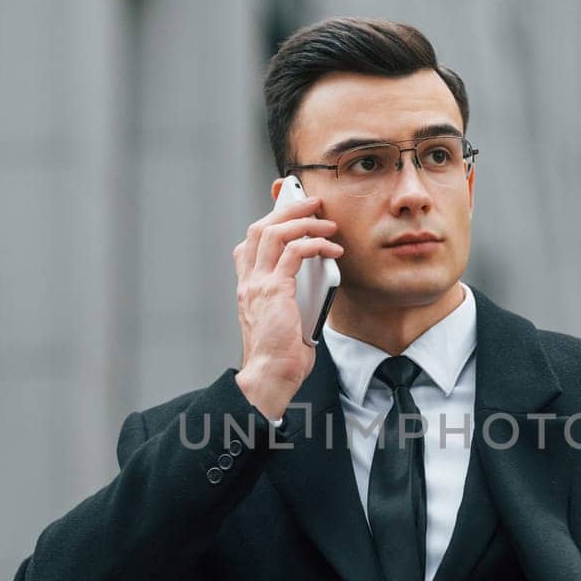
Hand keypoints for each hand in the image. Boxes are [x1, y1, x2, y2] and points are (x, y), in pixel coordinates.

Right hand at [232, 192, 343, 420]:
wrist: (270, 377)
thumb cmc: (280, 356)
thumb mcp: (286, 319)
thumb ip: (294, 297)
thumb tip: (319, 283)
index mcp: (248, 288)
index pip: (250, 243)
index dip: (269, 222)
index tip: (290, 213)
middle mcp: (249, 281)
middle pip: (260, 227)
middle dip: (287, 209)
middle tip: (311, 203)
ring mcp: (258, 284)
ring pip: (274, 232)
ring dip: (303, 222)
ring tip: (327, 223)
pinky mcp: (275, 291)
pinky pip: (294, 253)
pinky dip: (315, 244)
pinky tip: (332, 250)